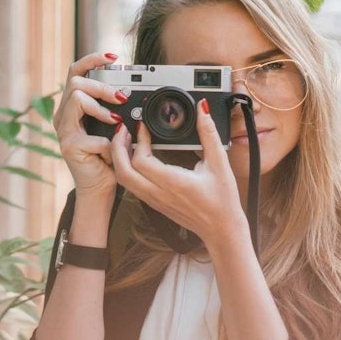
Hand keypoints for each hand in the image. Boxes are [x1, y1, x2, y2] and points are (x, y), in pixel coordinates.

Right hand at [53, 52, 127, 197]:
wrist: (99, 188)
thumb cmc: (107, 158)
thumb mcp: (112, 127)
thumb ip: (114, 109)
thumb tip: (127, 92)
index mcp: (72, 108)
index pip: (75, 72)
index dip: (92, 60)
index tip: (113, 57)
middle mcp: (63, 116)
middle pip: (76, 81)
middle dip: (102, 86)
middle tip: (122, 97)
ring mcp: (63, 131)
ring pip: (77, 97)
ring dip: (101, 107)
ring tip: (116, 120)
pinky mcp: (69, 146)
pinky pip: (90, 132)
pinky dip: (108, 140)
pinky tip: (112, 149)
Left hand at [110, 99, 246, 243]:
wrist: (221, 229)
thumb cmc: (222, 200)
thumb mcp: (220, 163)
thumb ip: (209, 134)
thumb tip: (203, 110)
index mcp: (173, 183)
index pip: (141, 160)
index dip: (138, 140)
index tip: (143, 126)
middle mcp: (159, 193)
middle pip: (123, 171)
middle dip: (117, 148)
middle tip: (124, 131)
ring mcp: (154, 200)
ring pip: (123, 180)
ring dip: (119, 159)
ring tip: (125, 142)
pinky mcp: (154, 204)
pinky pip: (131, 187)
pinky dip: (126, 170)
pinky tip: (134, 158)